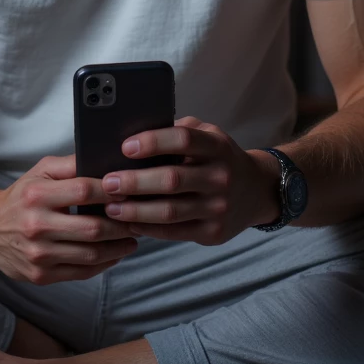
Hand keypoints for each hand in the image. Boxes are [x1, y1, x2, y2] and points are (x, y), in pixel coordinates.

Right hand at [0, 154, 137, 284]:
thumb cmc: (20, 197)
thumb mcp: (39, 172)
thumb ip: (70, 165)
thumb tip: (105, 160)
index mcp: (37, 196)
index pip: (85, 190)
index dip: (112, 190)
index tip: (131, 190)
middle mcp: (36, 226)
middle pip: (93, 227)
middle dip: (122, 224)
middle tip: (139, 218)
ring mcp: (38, 254)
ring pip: (91, 254)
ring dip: (119, 246)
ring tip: (133, 238)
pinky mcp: (40, 275)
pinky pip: (81, 272)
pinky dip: (104, 263)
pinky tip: (115, 254)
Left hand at [102, 117, 279, 243]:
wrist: (256, 191)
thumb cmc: (217, 158)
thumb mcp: (206, 135)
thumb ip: (176, 131)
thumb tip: (131, 133)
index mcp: (216, 146)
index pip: (184, 139)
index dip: (153, 142)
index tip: (124, 147)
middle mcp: (220, 176)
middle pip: (172, 179)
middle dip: (135, 182)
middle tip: (107, 182)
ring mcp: (219, 207)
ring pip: (170, 211)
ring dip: (135, 210)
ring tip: (109, 207)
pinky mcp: (213, 232)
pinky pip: (175, 232)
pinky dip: (148, 228)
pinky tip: (128, 223)